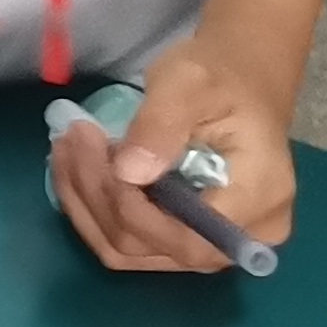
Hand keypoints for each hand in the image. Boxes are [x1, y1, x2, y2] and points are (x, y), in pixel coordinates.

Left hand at [52, 39, 295, 272]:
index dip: (127, 207)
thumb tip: (127, 173)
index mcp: (259, 202)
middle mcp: (244, 239)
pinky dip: (93, 209)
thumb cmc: (221, 76)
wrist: (241, 81)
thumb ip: (161, 126)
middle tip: (70, 138)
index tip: (90, 145)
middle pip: (150, 246)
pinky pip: (130, 243)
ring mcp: (214, 247)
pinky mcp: (186, 239)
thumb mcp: (189, 83)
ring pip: (129, 250)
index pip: (184, 238)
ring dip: (86, 203)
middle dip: (96, 194)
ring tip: (66, 148)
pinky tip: (74, 169)